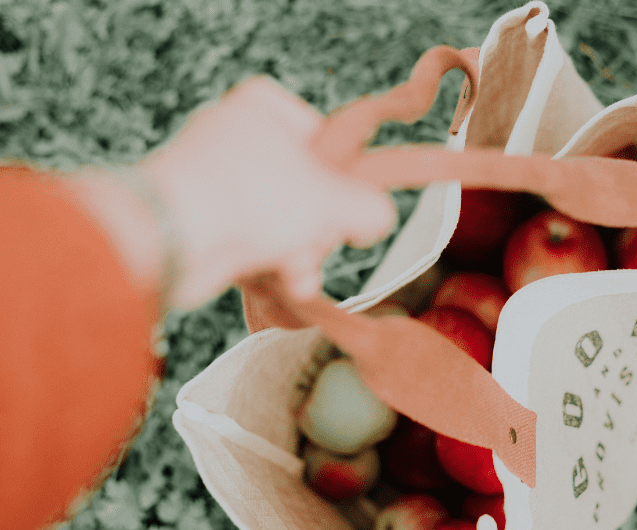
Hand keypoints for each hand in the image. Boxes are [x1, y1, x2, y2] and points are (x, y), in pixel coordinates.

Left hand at [141, 76, 396, 308]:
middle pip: (303, 187)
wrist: (171, 237)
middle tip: (320, 244)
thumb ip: (370, 207)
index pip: (325, 139)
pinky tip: (279, 281)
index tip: (349, 207)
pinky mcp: (196, 215)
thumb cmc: (251, 198)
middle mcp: (234, 133)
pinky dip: (264, 260)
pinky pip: (246, 237)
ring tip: (297, 273)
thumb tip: (378, 218)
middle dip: (317, 230)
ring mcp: (211, 175)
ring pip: (276, 218)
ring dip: (295, 252)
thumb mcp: (335, 201)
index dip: (343, 180)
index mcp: (263, 107)